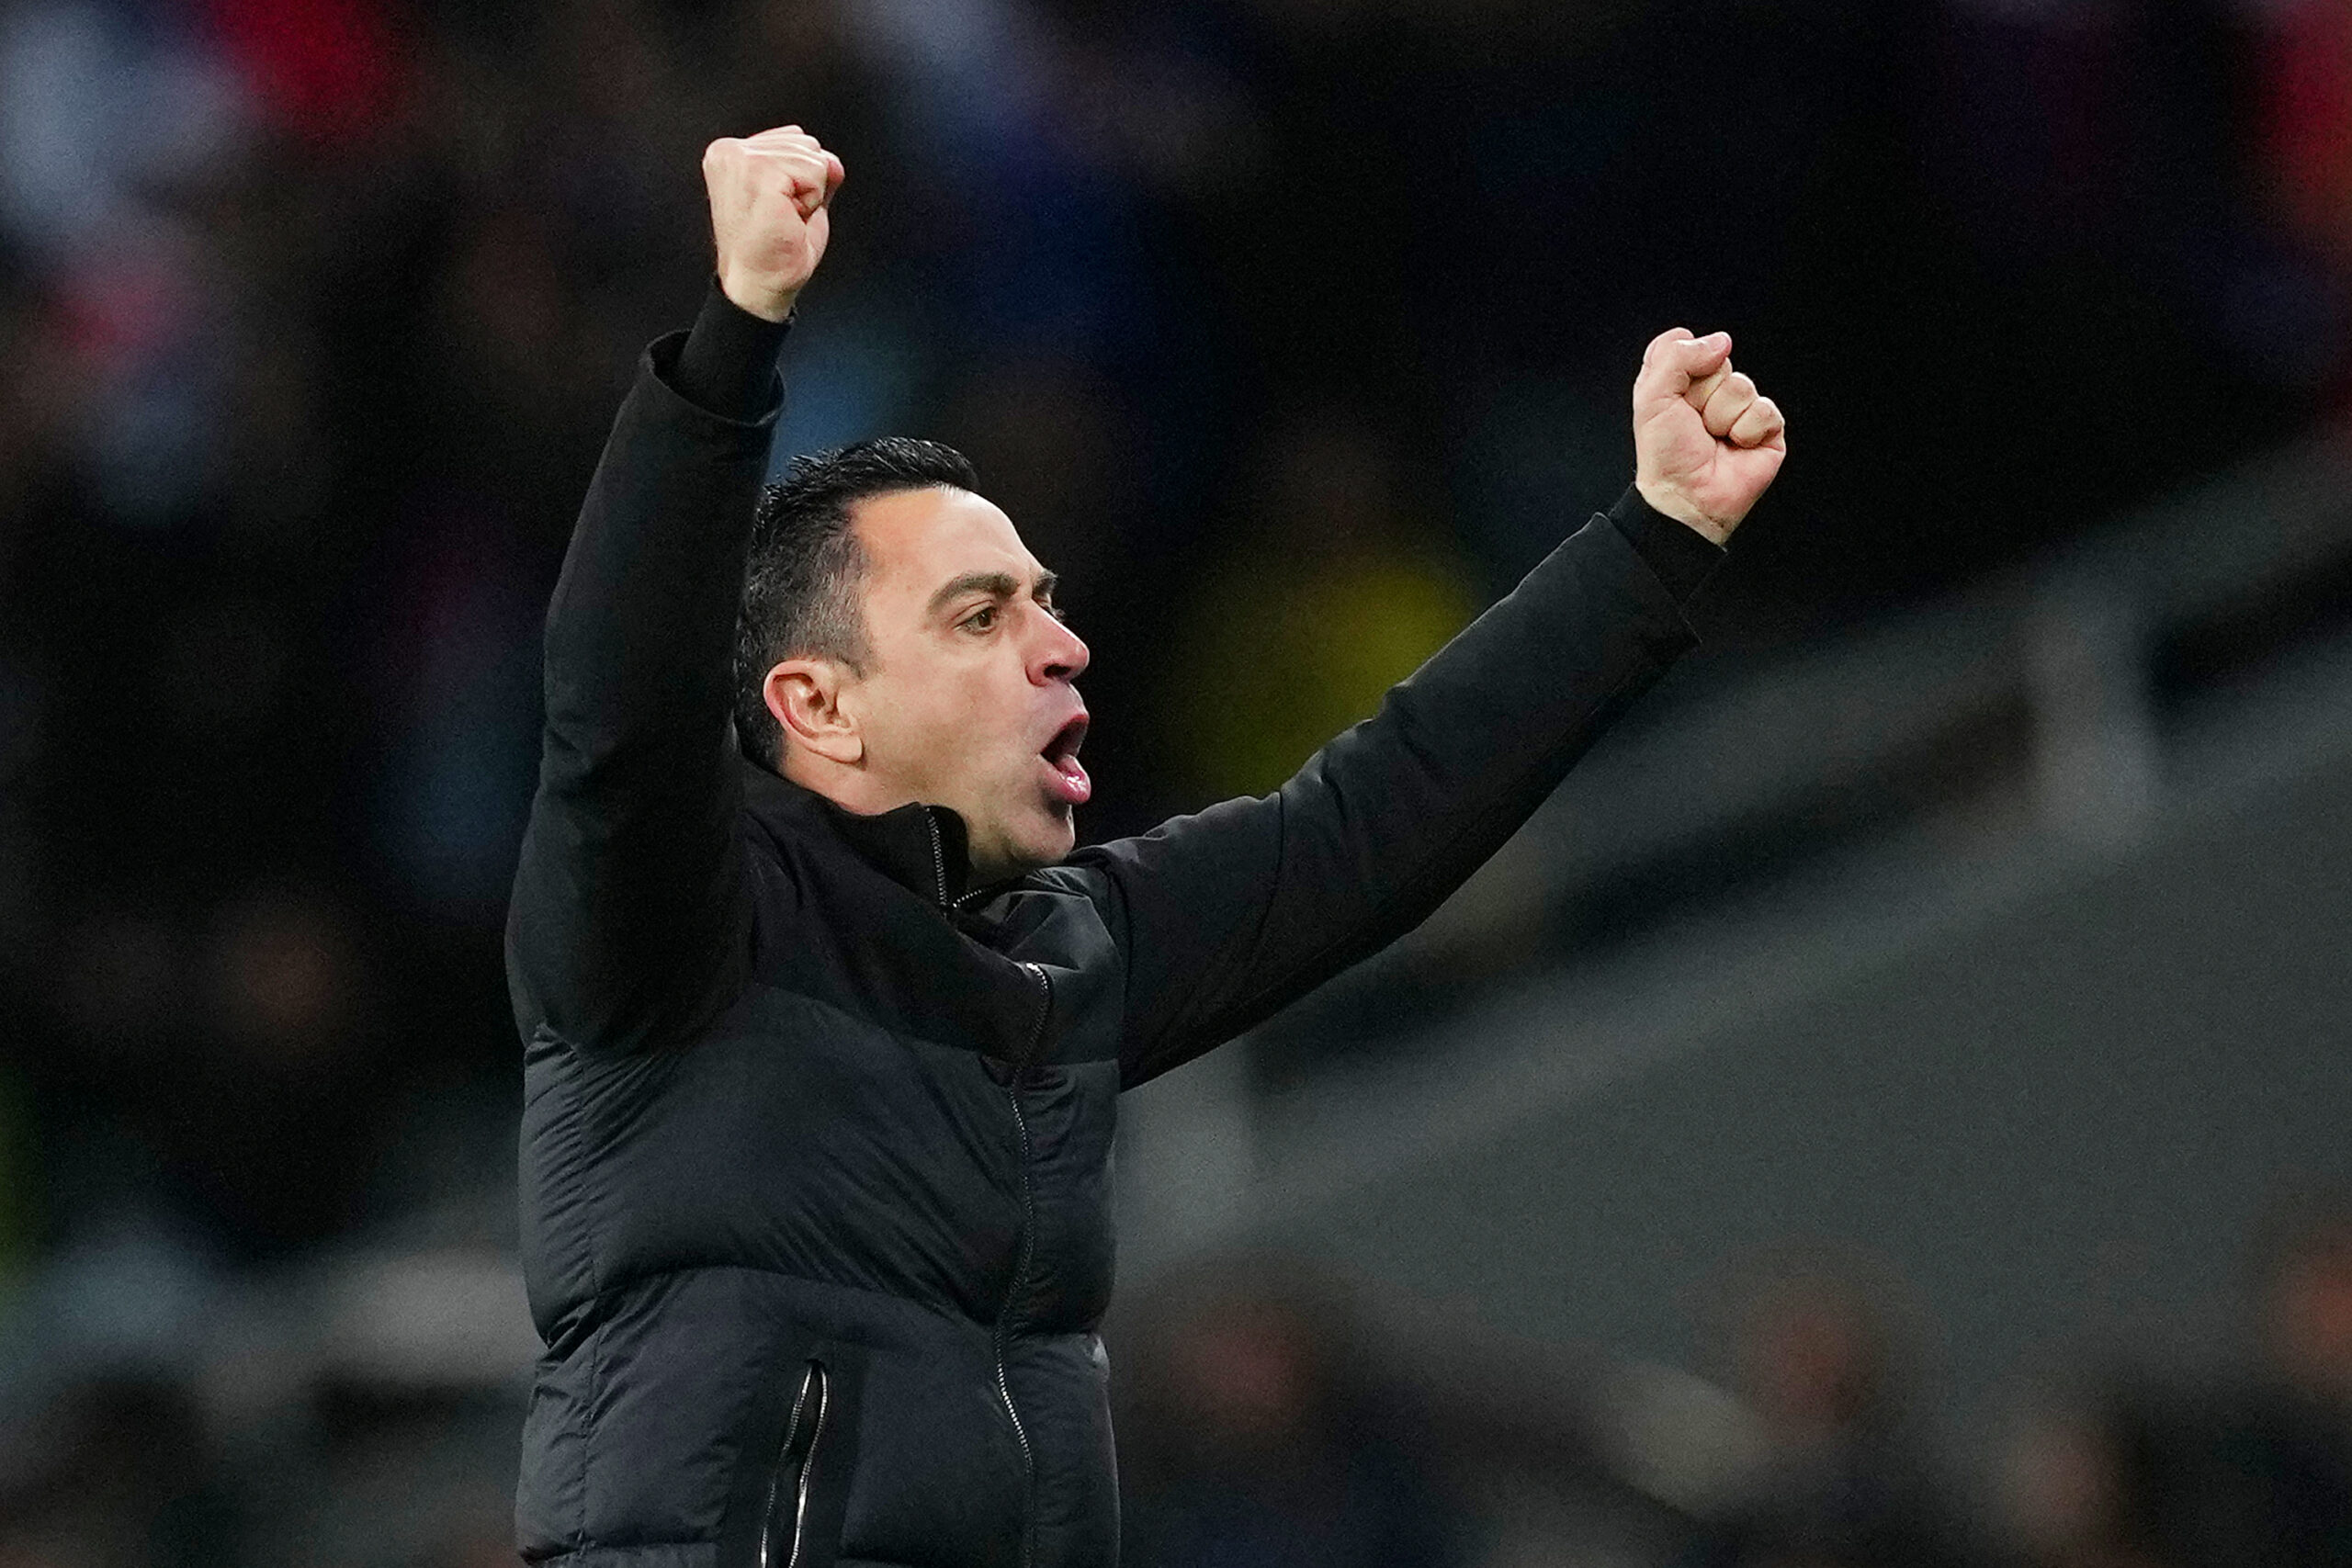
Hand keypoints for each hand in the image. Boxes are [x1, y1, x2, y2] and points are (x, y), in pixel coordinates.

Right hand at [702, 126, 845, 322]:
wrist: (760, 286)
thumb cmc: (774, 251)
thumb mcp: (799, 200)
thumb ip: (813, 172)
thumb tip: (833, 161)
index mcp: (730, 152)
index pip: (794, 138)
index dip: (801, 180)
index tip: (777, 208)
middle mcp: (728, 150)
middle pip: (806, 142)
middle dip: (807, 184)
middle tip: (782, 216)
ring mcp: (741, 160)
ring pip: (813, 156)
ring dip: (810, 195)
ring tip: (784, 218)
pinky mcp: (758, 172)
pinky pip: (815, 172)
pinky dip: (813, 201)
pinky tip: (788, 219)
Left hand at [1631, 328, 1786, 543]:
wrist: (1686, 497)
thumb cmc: (1665, 456)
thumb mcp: (1652, 397)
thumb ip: (1675, 355)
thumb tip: (1721, 341)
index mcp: (1679, 383)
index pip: (1686, 344)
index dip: (1681, 364)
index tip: (1673, 394)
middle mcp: (1710, 394)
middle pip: (1719, 363)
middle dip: (1702, 394)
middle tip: (1693, 423)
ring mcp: (1740, 410)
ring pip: (1742, 386)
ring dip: (1722, 416)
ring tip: (1713, 438)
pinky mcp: (1766, 429)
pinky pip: (1764, 409)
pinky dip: (1746, 430)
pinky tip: (1736, 447)